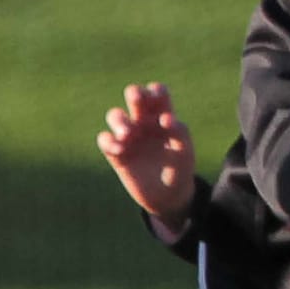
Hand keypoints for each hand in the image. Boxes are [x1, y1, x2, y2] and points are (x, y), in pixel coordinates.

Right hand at [99, 82, 197, 228]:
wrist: (169, 197)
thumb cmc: (180, 170)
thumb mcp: (185, 152)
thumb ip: (179, 133)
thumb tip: (166, 117)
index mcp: (163, 117)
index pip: (158, 95)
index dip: (156, 91)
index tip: (158, 97)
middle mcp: (144, 122)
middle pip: (134, 97)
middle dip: (134, 93)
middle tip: (136, 98)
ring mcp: (129, 136)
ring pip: (115, 115)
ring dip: (119, 120)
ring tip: (127, 134)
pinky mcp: (116, 153)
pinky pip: (105, 140)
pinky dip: (109, 141)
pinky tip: (119, 149)